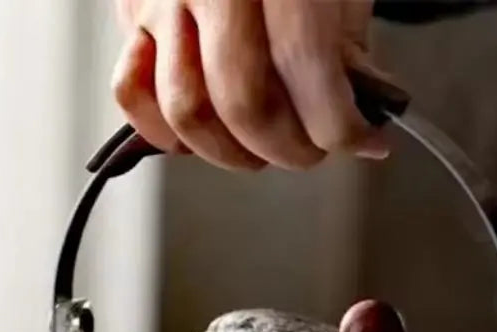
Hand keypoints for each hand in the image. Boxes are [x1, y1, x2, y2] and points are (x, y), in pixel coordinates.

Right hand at [112, 0, 391, 170]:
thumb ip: (348, 46)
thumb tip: (360, 118)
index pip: (304, 65)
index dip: (340, 126)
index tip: (365, 143)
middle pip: (243, 103)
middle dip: (287, 150)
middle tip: (311, 151)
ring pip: (186, 110)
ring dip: (233, 153)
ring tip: (263, 148)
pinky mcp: (133, 11)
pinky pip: (131, 92)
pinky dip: (164, 131)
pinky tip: (205, 136)